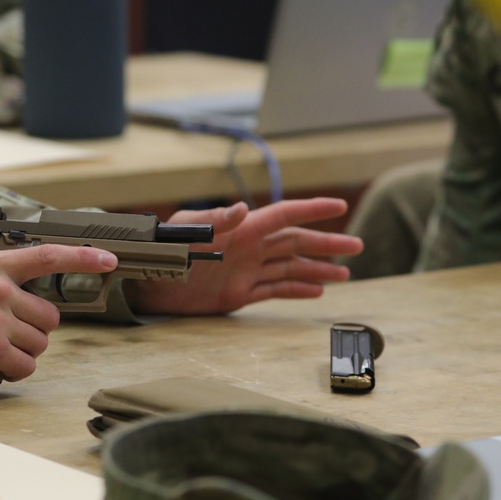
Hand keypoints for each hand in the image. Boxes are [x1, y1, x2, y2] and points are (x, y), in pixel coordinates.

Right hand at [0, 244, 117, 383]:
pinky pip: (26, 365)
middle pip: (50, 316)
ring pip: (40, 343)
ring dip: (23, 351)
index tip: (108, 259)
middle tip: (7, 334)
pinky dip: (14, 371)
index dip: (82, 258)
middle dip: (35, 330)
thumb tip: (14, 282)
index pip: (47, 256)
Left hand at [128, 200, 362, 314]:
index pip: (283, 215)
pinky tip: (316, 292)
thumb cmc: (159, 253)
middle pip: (296, 243)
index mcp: (240, 230)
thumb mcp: (183, 235)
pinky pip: (274, 290)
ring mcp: (245, 271)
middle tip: (357, 246)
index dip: (311, 210)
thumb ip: (211, 222)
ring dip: (317, 270)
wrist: (143, 287)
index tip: (338, 205)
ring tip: (345, 275)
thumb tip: (240, 209)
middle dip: (326, 243)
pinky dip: (296, 290)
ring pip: (290, 267)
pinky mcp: (238, 294)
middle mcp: (248, 248)